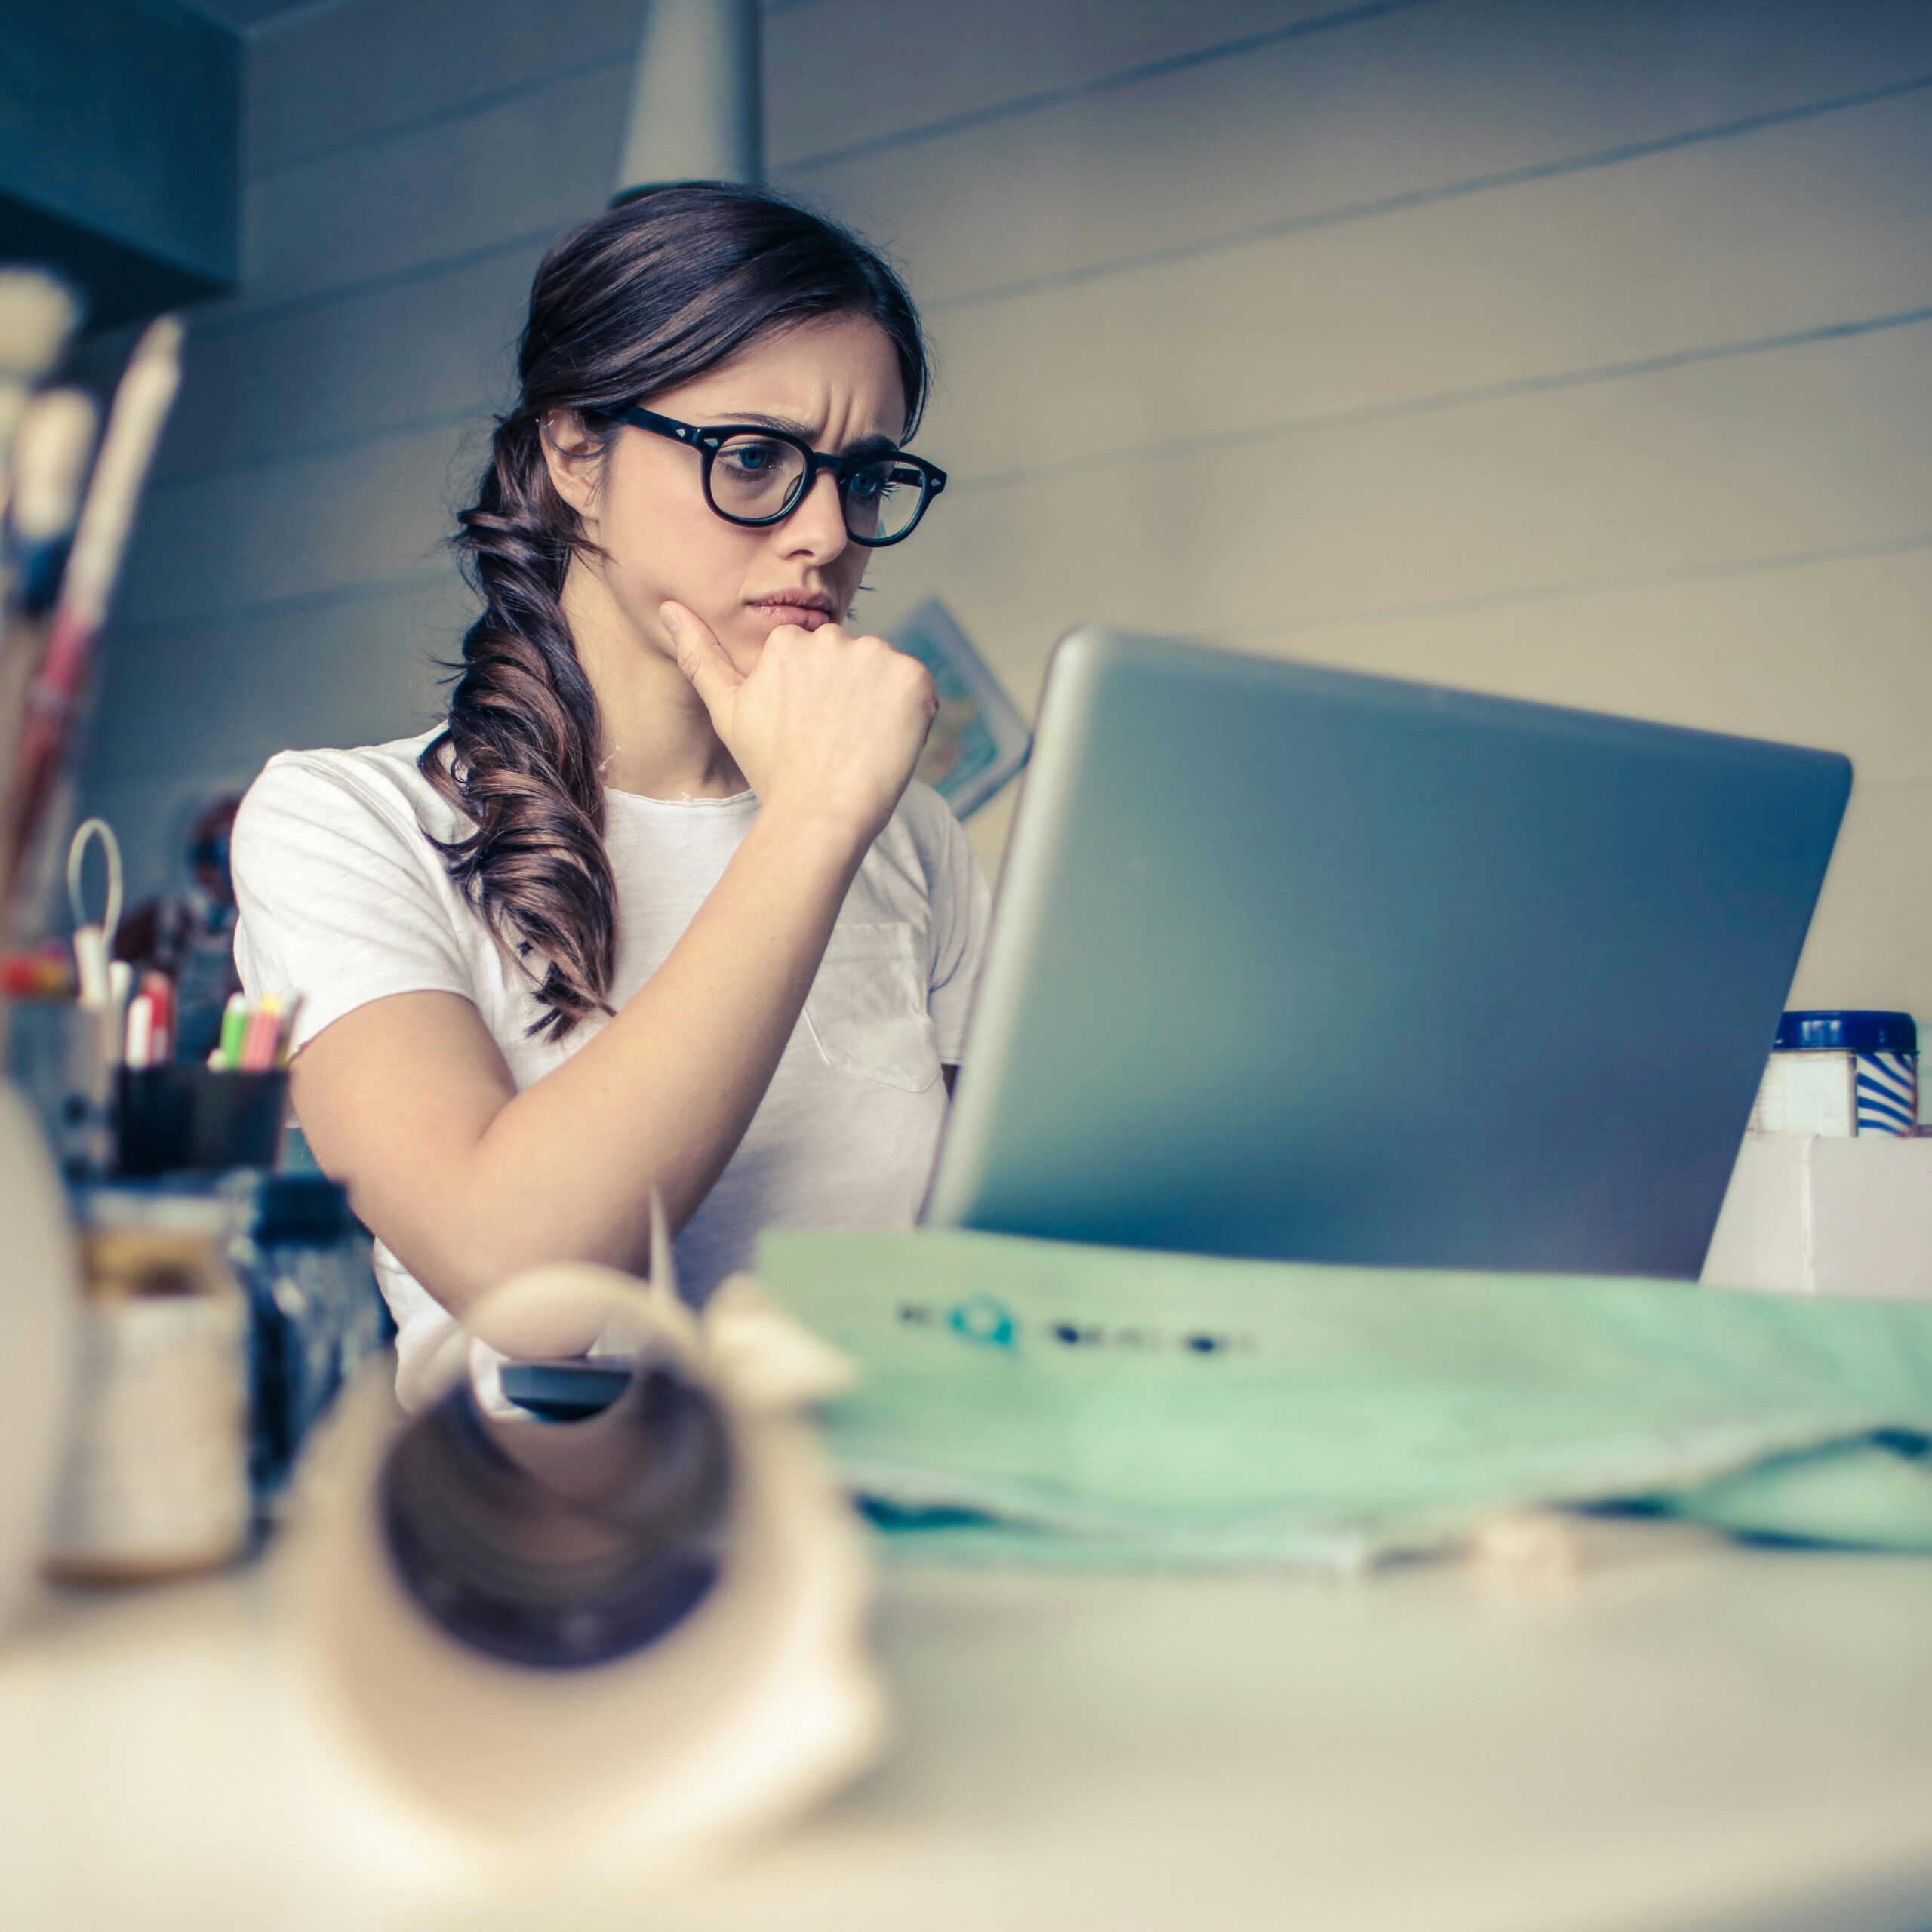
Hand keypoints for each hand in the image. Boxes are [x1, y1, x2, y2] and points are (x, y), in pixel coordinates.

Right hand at [660, 600, 937, 842]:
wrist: (819, 814)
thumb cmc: (773, 770)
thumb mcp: (727, 711)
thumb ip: (700, 655)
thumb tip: (668, 606)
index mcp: (787, 642)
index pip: (818, 661)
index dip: (819, 700)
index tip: (812, 731)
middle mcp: (831, 638)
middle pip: (853, 663)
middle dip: (850, 695)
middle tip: (835, 741)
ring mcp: (875, 656)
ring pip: (885, 676)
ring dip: (881, 704)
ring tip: (859, 745)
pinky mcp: (913, 678)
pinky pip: (918, 690)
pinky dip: (912, 715)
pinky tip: (887, 743)